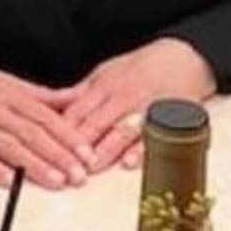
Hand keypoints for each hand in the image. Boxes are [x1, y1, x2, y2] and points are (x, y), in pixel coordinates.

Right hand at [0, 50, 92, 188]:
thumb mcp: (4, 80)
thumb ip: (39, 95)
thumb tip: (72, 99)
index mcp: (10, 93)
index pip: (46, 117)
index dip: (69, 136)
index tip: (88, 153)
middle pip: (33, 133)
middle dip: (59, 156)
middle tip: (79, 174)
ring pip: (10, 145)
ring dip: (35, 165)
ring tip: (56, 181)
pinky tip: (7, 180)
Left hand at [59, 38, 216, 172]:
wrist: (184, 59)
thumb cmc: (142, 68)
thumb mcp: (106, 72)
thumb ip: (81, 94)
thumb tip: (52, 108)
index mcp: (104, 86)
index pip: (78, 112)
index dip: (61, 131)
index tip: (46, 148)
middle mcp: (123, 98)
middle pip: (95, 124)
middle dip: (78, 147)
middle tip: (64, 168)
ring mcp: (144, 109)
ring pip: (120, 132)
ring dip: (104, 152)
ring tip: (90, 170)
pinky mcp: (167, 120)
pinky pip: (153, 137)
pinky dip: (141, 150)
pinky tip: (130, 162)